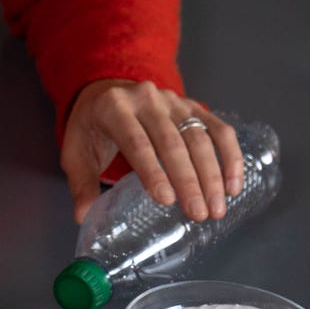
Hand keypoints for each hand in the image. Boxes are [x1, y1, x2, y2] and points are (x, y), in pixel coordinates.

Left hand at [62, 79, 244, 223]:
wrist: (105, 93)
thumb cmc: (91, 128)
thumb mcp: (76, 153)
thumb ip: (81, 184)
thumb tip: (84, 216)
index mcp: (114, 108)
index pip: (136, 141)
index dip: (153, 171)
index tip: (166, 200)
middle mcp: (146, 99)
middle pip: (172, 141)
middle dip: (188, 180)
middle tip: (199, 214)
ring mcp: (172, 100)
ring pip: (199, 136)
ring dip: (212, 175)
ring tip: (217, 208)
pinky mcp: (192, 106)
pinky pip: (218, 129)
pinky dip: (230, 156)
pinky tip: (233, 184)